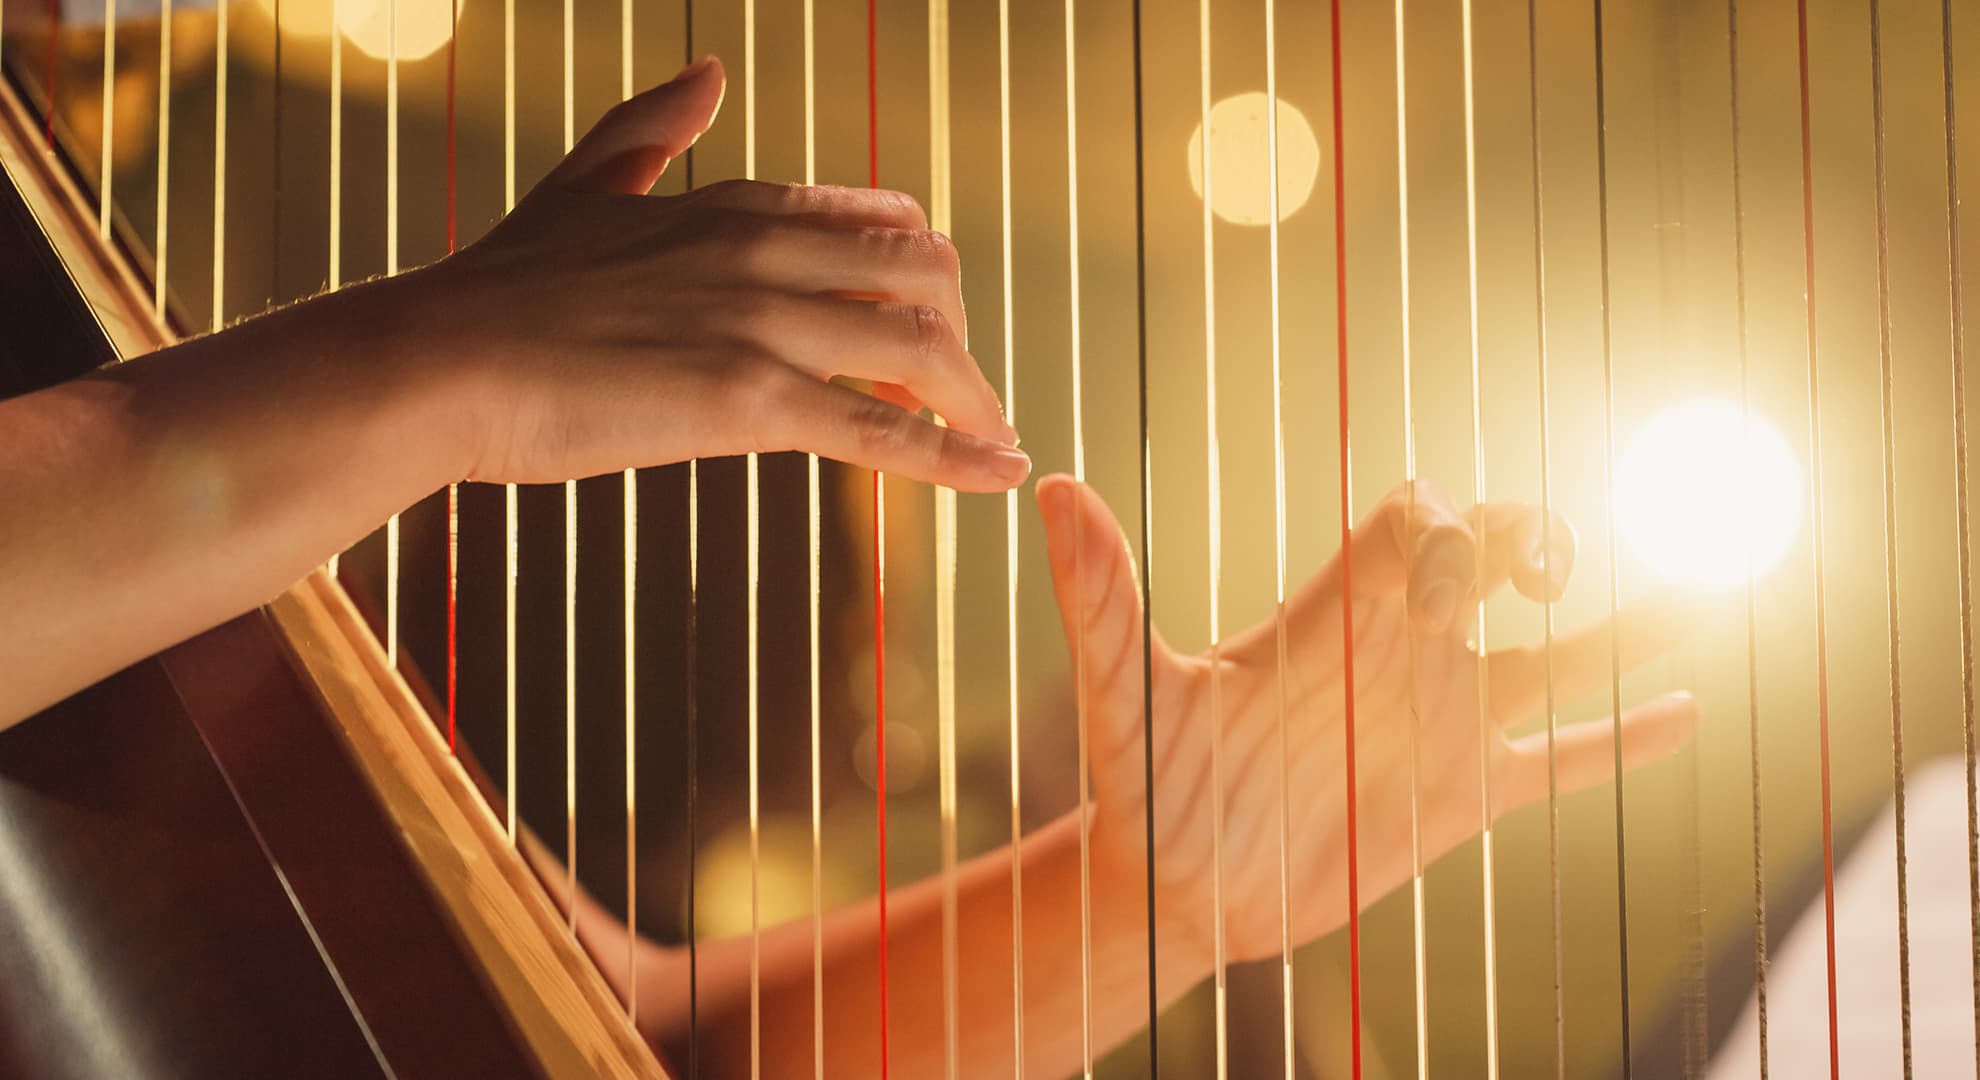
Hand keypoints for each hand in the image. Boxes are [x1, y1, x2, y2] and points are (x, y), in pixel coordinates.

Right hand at [403, 57, 1028, 491]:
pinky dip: (954, 457)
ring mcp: (759, 322)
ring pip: (921, 348)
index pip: (879, 221)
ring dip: (973, 401)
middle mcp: (765, 249)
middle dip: (961, 337)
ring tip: (991, 444)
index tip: (931, 325)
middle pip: (926, 275)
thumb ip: (652, 129)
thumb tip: (707, 69)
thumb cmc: (498, 290)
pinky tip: (996, 478)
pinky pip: (879, 431)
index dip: (920, 278)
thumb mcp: (586, 184)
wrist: (431, 362)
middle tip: (961, 396)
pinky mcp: (745, 401)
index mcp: (738, 204)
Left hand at [1037, 474, 1699, 964]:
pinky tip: (1689, 715)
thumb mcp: (1125, 691)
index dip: (1454, 523)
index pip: (1420, 521)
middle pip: (1499, 555)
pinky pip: (1563, 758)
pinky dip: (1625, 741)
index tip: (1459, 572)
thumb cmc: (1144, 784)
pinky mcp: (1464, 798)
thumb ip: (1102, 598)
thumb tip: (1050, 490)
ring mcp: (1443, 722)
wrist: (1176, 888)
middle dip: (1538, 535)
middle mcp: (1403, 651)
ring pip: (1560, 655)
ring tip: (1723, 579)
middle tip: (1546, 575)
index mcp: (1339, 613)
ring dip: (1634, 620)